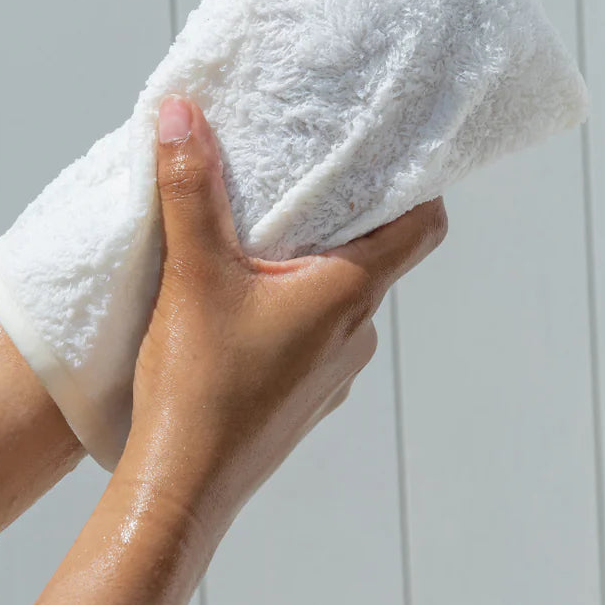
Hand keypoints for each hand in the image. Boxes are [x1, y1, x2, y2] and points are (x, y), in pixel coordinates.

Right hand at [117, 95, 446, 547]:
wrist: (182, 489)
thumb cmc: (197, 388)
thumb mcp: (192, 275)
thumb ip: (190, 190)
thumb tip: (182, 115)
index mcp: (348, 294)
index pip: (423, 225)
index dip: (420, 183)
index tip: (394, 152)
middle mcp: (357, 333)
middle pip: (375, 256)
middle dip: (341, 220)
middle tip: (298, 185)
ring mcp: (336, 372)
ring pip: (340, 299)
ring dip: (309, 270)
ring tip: (257, 247)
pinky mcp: (307, 397)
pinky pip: (315, 337)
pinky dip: (292, 312)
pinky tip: (241, 313)